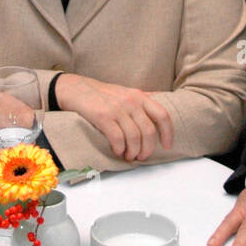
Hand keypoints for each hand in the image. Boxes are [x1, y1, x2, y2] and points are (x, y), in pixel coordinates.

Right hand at [54, 74, 173, 160]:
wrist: (77, 89)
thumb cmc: (102, 94)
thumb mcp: (126, 92)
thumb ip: (143, 101)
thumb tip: (162, 106)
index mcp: (140, 96)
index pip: (162, 115)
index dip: (168, 133)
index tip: (167, 146)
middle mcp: (131, 101)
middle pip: (149, 131)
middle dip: (147, 149)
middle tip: (142, 156)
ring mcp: (117, 108)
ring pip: (134, 137)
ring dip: (133, 152)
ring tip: (128, 155)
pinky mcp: (102, 116)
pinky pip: (118, 138)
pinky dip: (120, 149)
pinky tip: (117, 151)